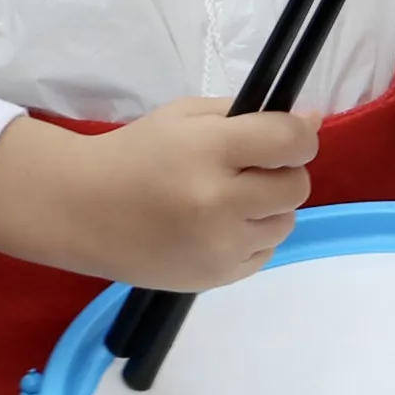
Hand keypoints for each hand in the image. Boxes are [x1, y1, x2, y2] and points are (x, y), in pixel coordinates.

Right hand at [0, 97, 317, 288]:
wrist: (81, 210)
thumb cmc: (136, 154)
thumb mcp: (188, 116)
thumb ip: (253, 116)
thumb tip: (313, 121)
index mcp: (210, 152)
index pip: (291, 142)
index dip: (301, 134)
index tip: (289, 135)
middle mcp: (218, 204)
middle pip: (295, 186)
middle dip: (283, 171)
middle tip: (251, 167)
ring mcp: (217, 248)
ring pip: (285, 223)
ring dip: (269, 207)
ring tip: (231, 198)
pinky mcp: (212, 279)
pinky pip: (264, 254)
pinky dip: (253, 238)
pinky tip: (220, 225)